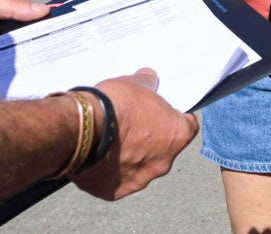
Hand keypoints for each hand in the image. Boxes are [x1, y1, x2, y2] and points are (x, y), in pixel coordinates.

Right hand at [71, 68, 198, 200]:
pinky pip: (116, 181)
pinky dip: (110, 171)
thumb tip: (150, 79)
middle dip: (151, 139)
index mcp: (177, 135)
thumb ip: (147, 83)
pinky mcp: (114, 192)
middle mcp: (163, 163)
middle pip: (164, 149)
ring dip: (131, 157)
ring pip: (140, 168)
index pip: (188, 126)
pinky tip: (98, 158)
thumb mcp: (134, 83)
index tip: (162, 113)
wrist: (82, 131)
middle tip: (132, 127)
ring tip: (111, 143)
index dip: (175, 118)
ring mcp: (139, 180)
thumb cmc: (114, 106)